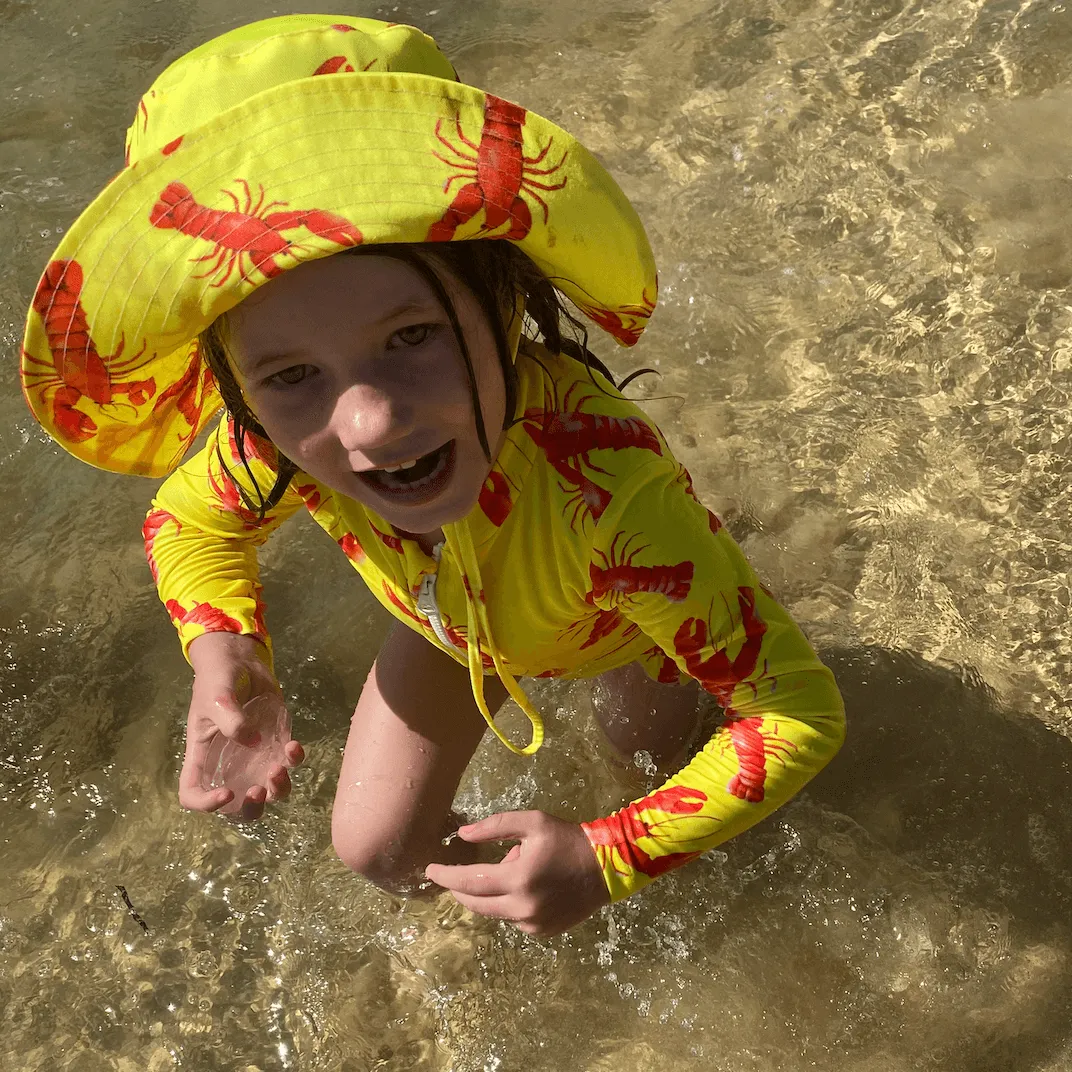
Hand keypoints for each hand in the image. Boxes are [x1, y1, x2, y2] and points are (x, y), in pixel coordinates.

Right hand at [181, 632, 303, 820]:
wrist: (240, 660)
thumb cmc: (218, 679)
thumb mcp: (217, 697)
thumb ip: (231, 719)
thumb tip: (253, 743)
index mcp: (203, 756)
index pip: (193, 793)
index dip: (206, 804)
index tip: (226, 793)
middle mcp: (228, 763)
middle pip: (237, 805)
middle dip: (251, 807)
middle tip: (260, 790)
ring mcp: (254, 755)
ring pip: (268, 790)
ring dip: (277, 789)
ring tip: (280, 768)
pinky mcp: (276, 742)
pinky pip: (288, 762)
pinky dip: (294, 760)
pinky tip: (294, 745)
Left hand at [424, 811, 609, 935]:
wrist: (606, 867)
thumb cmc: (566, 839)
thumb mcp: (532, 822)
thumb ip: (495, 826)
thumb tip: (462, 835)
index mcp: (518, 879)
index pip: (469, 882)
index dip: (446, 876)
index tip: (429, 871)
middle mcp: (522, 907)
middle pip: (475, 903)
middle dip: (459, 889)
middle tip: (450, 874)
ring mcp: (532, 924)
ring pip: (493, 912)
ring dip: (487, 894)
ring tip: (504, 870)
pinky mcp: (541, 932)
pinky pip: (511, 919)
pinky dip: (506, 904)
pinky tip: (520, 887)